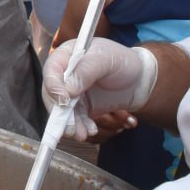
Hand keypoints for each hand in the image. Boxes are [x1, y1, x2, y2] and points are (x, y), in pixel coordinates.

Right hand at [42, 39, 157, 140]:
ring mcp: (71, 91)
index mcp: (66, 56)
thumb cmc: (122, 62)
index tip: (64, 101)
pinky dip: (80, 126)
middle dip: (60, 112)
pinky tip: (90, 130)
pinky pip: (74, 118)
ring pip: (62, 110)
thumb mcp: (106, 59)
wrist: (138, 79)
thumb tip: (67, 89)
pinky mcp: (79, 105)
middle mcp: (64, 74)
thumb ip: (86, 70)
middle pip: (52, 93)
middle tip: (71, 128)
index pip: (52, 70)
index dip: (53, 86)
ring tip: (83, 134)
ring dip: (70, 124)